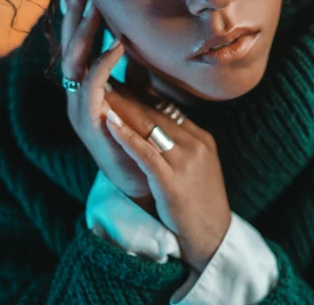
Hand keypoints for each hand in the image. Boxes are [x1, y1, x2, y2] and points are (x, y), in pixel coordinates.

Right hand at [59, 0, 149, 200]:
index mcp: (85, 85)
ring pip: (74, 62)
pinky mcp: (90, 125)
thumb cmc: (139, 139)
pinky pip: (92, 88)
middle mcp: (75, 94)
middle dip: (72, 10)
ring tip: (95, 2)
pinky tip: (116, 42)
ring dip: (84, 31)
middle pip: (69, 44)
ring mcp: (79, 110)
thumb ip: (133, 69)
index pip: (76, 39)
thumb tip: (133, 37)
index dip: (75, 8)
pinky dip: (102, 63)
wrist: (144, 183)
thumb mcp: (137, 96)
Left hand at [103, 85, 231, 272]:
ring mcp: (185, 163)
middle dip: (126, 94)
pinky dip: (126, 137)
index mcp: (199, 138)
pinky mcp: (172, 183)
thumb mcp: (195, 165)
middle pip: (154, 113)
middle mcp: (194, 145)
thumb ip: (179, 143)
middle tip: (101, 75)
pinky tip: (110, 122)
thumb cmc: (198, 204)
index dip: (138, 94)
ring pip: (149, 128)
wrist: (213, 238)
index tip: (116, 79)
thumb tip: (155, 121)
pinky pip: (146, 154)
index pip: (164, 109)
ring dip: (122, 108)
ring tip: (100, 90)